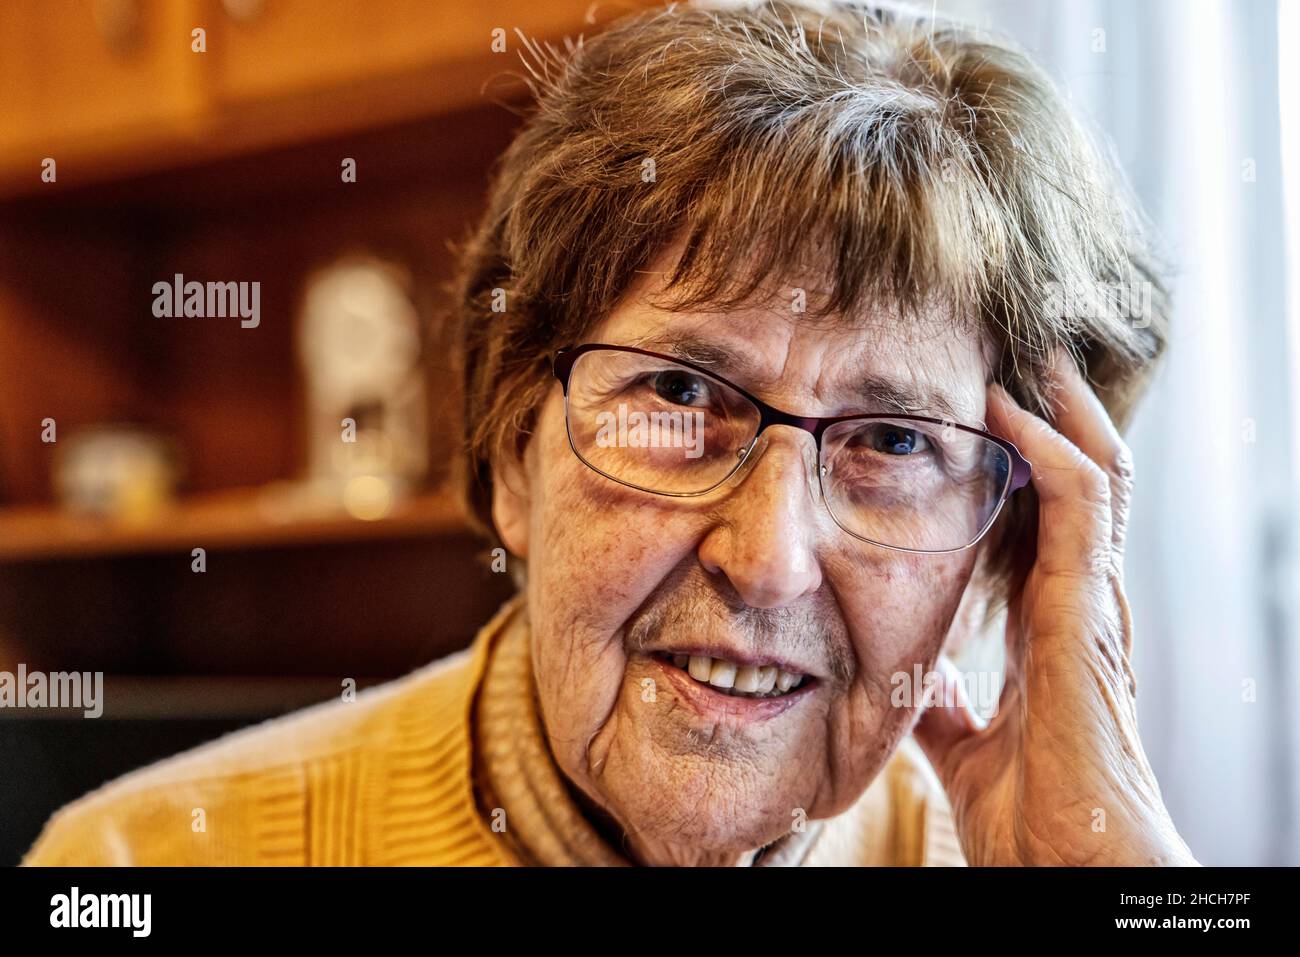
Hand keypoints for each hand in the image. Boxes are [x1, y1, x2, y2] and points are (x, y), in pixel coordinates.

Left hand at [913, 350, 1198, 865]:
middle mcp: (1079, 604)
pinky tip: (1013, 415)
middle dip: (1053, 420)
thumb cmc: (1033, 819)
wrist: (1069, 870)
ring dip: (1059, 413)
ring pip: (1095, 478)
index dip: (1025, 466)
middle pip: (1080, 484)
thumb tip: (911, 673)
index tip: (987, 417)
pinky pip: (1082, 508)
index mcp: (1052, 628)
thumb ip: (939, 700)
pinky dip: (1051, 451)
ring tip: (1026, 359)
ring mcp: (1091, 604)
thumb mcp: (962, 741)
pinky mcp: (1088, 614)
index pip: (1047, 522)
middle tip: (1016, 360)